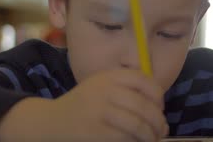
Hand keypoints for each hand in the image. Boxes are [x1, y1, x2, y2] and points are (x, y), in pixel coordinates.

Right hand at [0, 69, 168, 141]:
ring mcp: (98, 110)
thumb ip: (127, 89)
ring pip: (137, 125)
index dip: (158, 96)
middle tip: (161, 130)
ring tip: (152, 140)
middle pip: (144, 106)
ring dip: (150, 136)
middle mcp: (105, 90)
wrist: (51, 121)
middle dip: (158, 122)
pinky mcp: (93, 131)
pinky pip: (124, 139)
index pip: (145, 81)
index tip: (160, 108)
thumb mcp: (102, 86)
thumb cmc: (84, 104)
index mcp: (110, 76)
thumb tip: (159, 108)